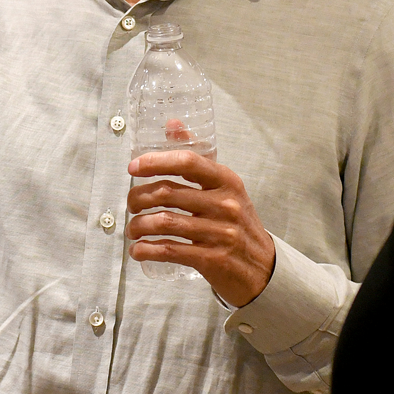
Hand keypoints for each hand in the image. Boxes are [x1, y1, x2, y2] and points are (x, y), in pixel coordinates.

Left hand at [126, 149, 276, 307]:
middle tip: (131, 204)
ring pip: (164, 222)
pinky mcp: (213, 259)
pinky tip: (139, 250)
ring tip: (132, 229)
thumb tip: (172, 124)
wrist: (263, 269)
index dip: (155, 162)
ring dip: (139, 226)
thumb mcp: (225, 188)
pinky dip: (148, 250)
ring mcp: (220, 233)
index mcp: (227, 181)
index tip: (133, 167)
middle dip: (138, 198)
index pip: (187, 162)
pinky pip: (170, 250)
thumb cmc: (237, 224)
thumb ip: (198, 159)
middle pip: (168, 193)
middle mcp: (225, 204)